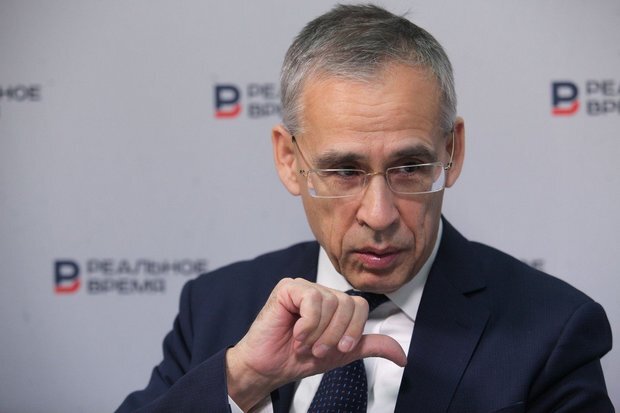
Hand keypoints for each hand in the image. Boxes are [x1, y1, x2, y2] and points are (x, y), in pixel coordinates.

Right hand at [225, 278, 406, 410]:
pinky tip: (295, 333)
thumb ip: (371, 347)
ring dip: (318, 334)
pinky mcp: (288, 287)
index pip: (360, 306)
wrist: (269, 367)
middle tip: (317, 350)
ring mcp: (304, 286)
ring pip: (330, 303)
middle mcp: (322, 291)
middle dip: (334, 335)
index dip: (353, 330)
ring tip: (304, 344)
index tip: (339, 349)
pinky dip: (307, 324)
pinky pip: (312, 300)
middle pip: (347, 304)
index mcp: (336, 304)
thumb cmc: (300, 358)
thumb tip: (403, 356)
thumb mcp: (343, 353)